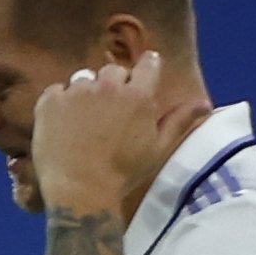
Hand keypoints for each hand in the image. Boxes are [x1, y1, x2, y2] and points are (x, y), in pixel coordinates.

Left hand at [29, 50, 176, 219]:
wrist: (79, 191)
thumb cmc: (124, 173)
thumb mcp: (158, 149)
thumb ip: (180, 121)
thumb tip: (205, 103)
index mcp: (139, 96)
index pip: (148, 63)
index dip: (148, 67)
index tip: (145, 74)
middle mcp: (108, 86)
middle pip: (114, 71)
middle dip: (115, 86)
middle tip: (112, 114)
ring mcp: (76, 91)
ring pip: (85, 79)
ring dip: (88, 94)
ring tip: (87, 122)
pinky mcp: (50, 99)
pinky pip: (58, 91)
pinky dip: (62, 104)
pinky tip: (66, 128)